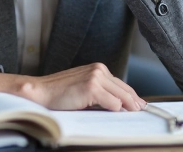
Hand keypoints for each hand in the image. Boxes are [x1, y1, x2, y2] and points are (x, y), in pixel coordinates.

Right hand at [0, 63, 146, 111]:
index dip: (131, 95)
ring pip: (120, 96)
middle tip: (142, 110)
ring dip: (127, 106)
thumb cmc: (59, 93)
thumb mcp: (83, 88)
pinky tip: (118, 113)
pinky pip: (112, 102)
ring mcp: (95, 77)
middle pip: (124, 89)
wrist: (40, 92)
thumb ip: (100, 91)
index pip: (121, 84)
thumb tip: (119, 104)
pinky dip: (115, 109)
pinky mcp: (91, 87)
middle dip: (134, 102)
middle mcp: (99, 70)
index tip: (139, 104)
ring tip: (134, 113)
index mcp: (97, 68)